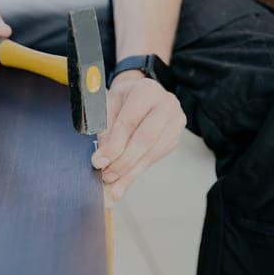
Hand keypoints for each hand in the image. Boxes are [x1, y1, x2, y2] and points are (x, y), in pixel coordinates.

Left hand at [91, 70, 185, 199]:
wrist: (141, 95)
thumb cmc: (123, 99)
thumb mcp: (108, 105)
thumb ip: (105, 128)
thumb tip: (102, 157)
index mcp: (146, 90)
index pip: (130, 121)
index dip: (114, 145)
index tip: (99, 161)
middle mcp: (166, 104)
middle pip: (145, 139)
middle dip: (124, 161)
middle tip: (107, 175)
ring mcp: (174, 121)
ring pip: (152, 152)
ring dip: (131, 171)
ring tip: (114, 183)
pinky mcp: (174, 137)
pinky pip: (156, 158)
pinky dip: (138, 171)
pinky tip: (125, 181)